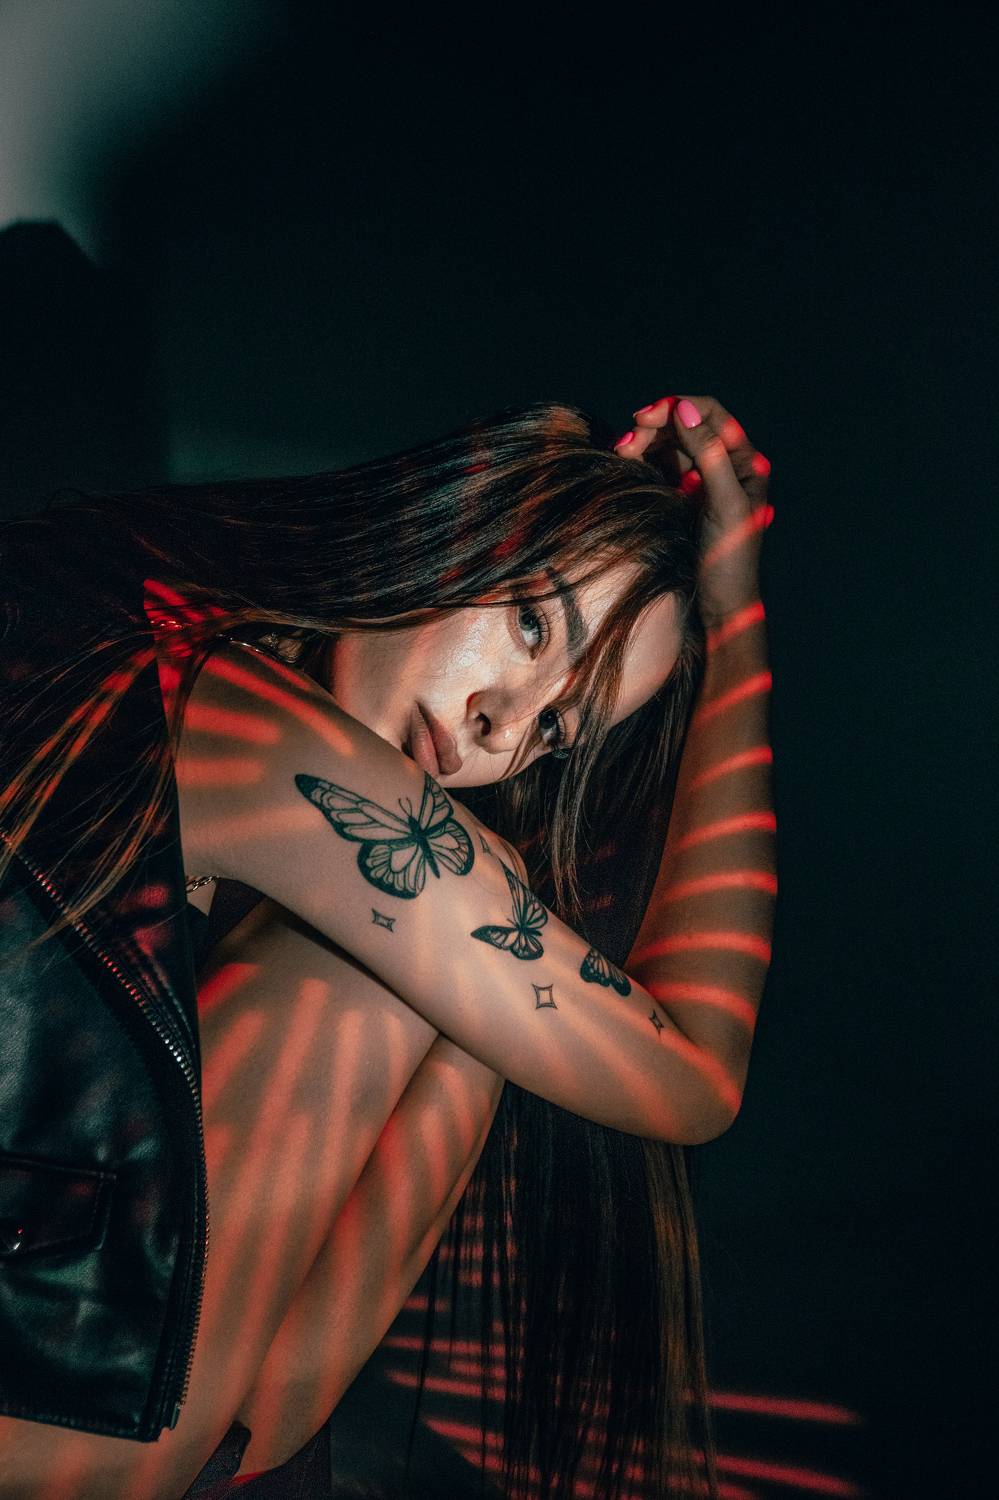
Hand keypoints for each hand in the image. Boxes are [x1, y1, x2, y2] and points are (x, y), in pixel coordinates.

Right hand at [614, 395, 772, 628]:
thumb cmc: (731, 559)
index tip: (644, 418)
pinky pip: (660, 467)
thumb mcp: (724, 504)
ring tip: (621, 453)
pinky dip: (642, 460)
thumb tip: (684, 411)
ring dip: (644, 442)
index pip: (710, 415)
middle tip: (625, 443)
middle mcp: (725, 465)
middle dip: (654, 427)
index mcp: (745, 461)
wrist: (719, 604)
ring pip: (668, 445)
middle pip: (685, 426)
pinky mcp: (681, 497)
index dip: (677, 408)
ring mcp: (701, 481)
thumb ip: (709, 455)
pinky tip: (627, 463)